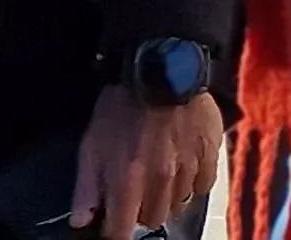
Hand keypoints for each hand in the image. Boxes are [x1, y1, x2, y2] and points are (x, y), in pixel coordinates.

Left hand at [70, 85, 220, 234]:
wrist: (161, 68)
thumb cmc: (121, 105)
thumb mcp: (91, 144)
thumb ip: (85, 187)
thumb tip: (80, 220)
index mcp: (127, 180)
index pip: (121, 232)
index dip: (115, 232)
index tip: (113, 225)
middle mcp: (160, 181)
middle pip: (152, 220)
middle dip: (141, 211)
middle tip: (136, 190)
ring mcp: (188, 169)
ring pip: (178, 205)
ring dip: (167, 196)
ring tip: (159, 173)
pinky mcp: (210, 155)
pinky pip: (203, 186)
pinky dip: (192, 182)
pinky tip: (182, 165)